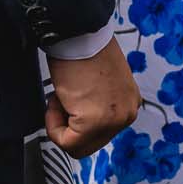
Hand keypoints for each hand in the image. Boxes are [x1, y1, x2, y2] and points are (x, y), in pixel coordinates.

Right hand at [45, 39, 140, 157]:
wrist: (79, 36)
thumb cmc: (84, 54)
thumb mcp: (101, 87)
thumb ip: (98, 106)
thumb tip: (82, 120)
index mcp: (129, 105)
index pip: (99, 136)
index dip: (75, 123)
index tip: (70, 103)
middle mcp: (126, 114)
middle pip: (89, 146)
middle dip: (68, 129)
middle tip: (62, 104)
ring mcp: (114, 120)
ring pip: (76, 147)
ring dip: (60, 125)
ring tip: (62, 98)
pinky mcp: (95, 121)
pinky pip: (66, 141)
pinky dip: (53, 125)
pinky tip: (58, 100)